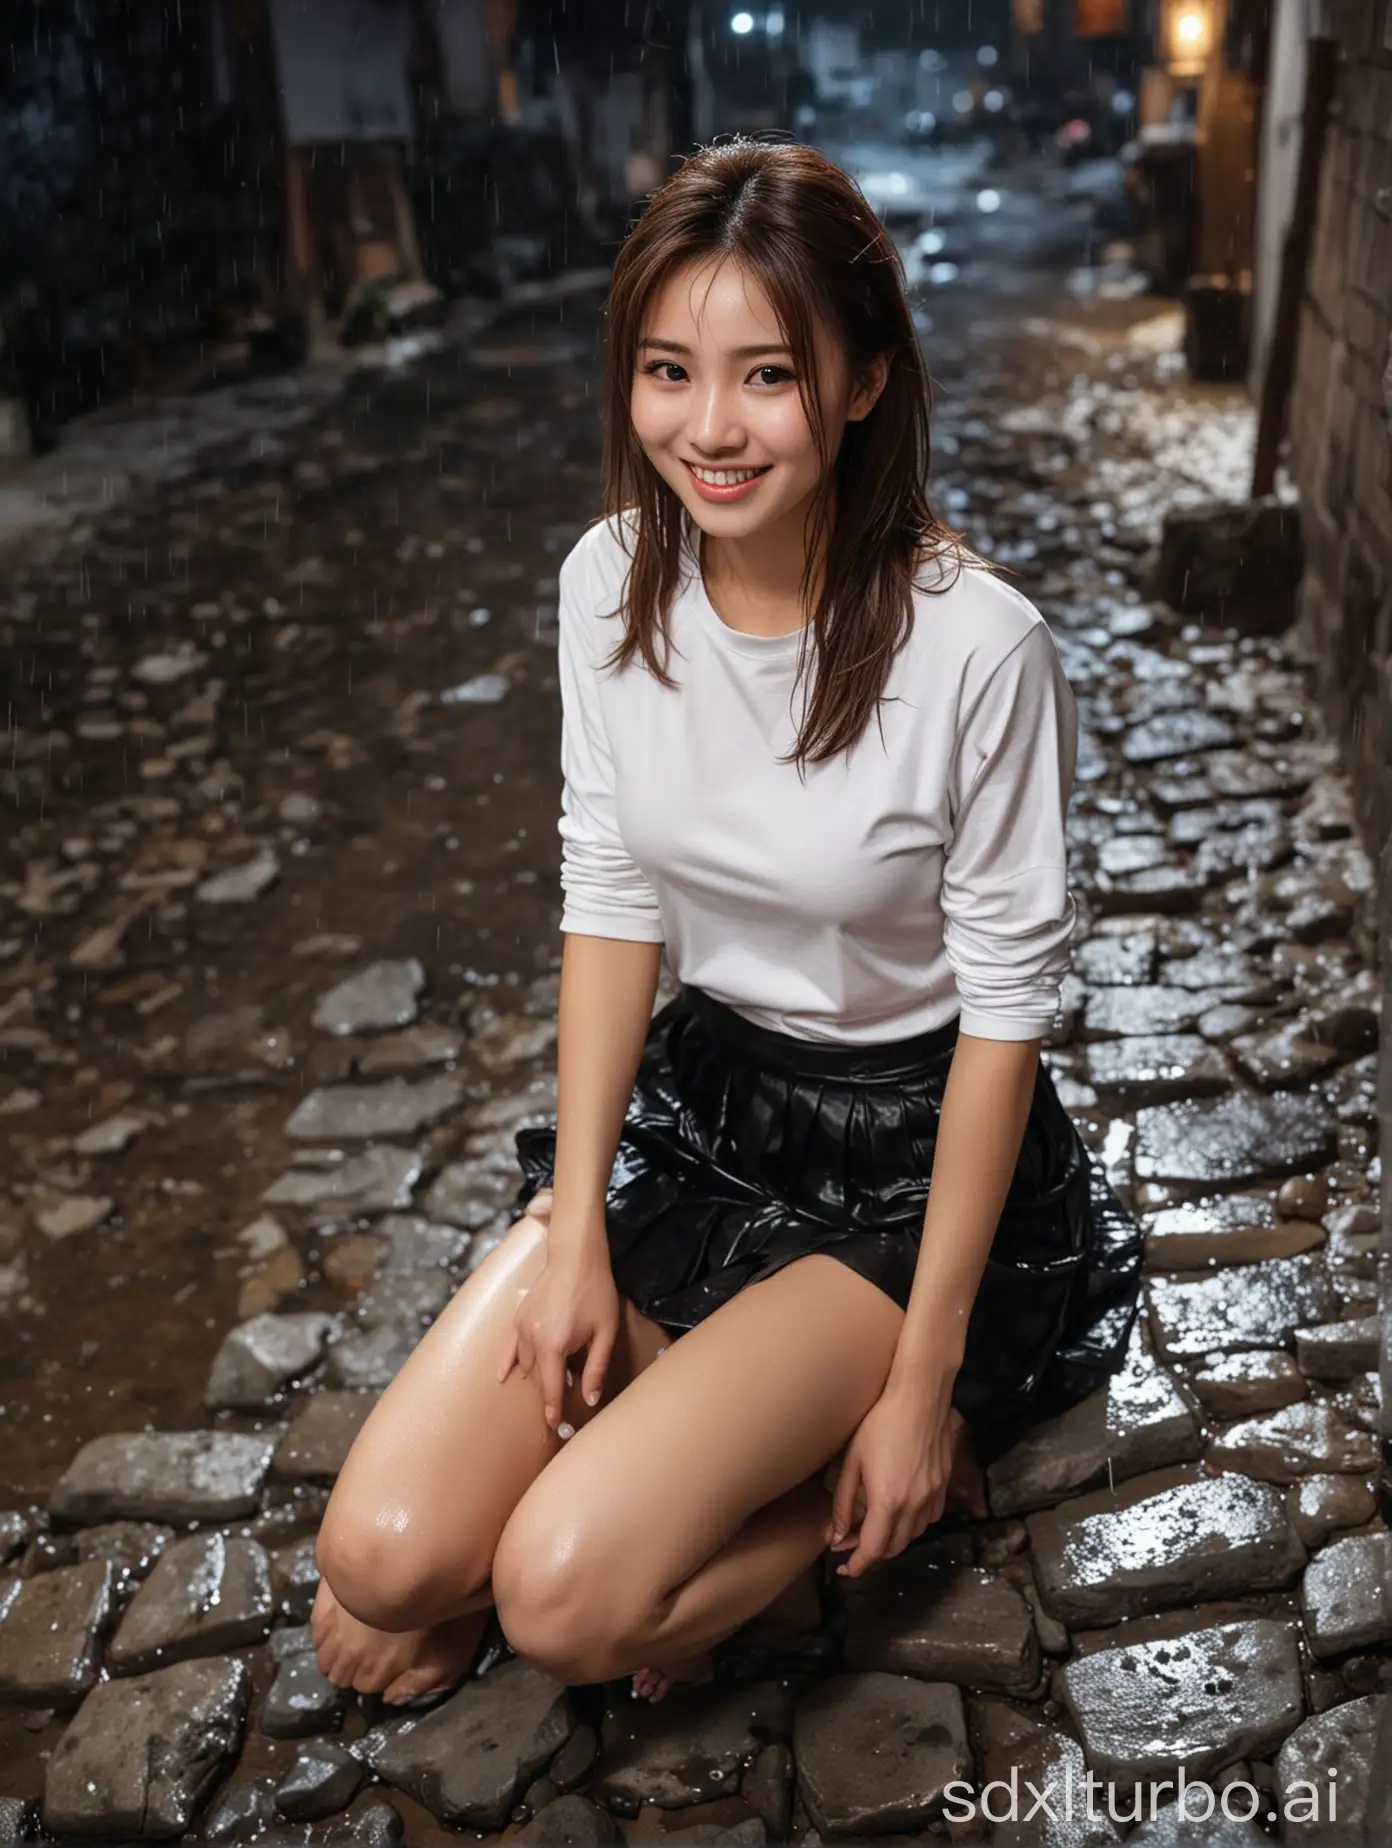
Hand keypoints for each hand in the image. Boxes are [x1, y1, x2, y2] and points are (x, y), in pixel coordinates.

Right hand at [497, 1229, 619, 1432]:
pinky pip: (509, 1348)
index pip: (551, 1388)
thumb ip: (596, 1367)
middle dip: (548, 1393)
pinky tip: (502, 1376)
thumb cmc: (595, 1292)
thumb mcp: (605, 1332)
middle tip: (561, 1405)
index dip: (554, 1409)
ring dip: (537, 1375)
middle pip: (537, 1378)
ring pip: (525, 1364)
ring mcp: (521, 1328)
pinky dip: (507, 1363)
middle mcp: (532, 1340)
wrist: (576, 1256)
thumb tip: (590, 1398)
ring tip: (552, 1380)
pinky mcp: (518, 1317)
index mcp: (554, 1346)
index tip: (555, 1426)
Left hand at [827, 1382, 958, 1578]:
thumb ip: (844, 1502)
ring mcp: (933, 1495)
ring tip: (873, 1528)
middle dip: (873, 1552)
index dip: (858, 1563)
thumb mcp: (852, 1461)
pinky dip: (913, 1525)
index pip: (873, 1549)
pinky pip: (929, 1518)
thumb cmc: (880, 1422)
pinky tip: (901, 1512)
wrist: (920, 1396)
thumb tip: (837, 1534)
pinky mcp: (944, 1484)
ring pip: (913, 1535)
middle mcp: (914, 1505)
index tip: (847, 1569)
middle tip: (851, 1544)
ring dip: (893, 1539)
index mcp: (888, 1501)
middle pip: (894, 1547)